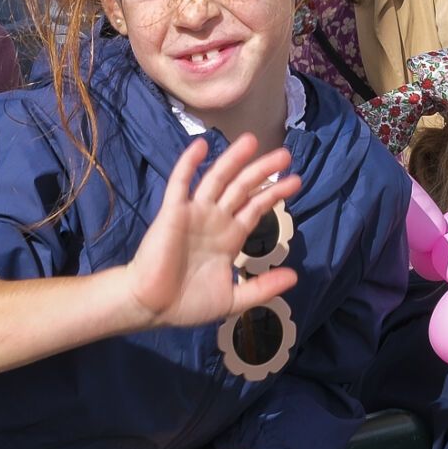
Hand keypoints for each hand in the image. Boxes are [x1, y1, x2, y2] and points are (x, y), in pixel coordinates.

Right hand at [126, 135, 302, 328]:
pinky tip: (201, 145)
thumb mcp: (233, 299)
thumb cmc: (187, 303)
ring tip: (252, 140)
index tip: (296, 181)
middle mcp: (214, 220)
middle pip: (242, 187)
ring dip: (233, 159)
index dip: (274, 193)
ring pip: (217, 179)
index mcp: (229, 237)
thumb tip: (295, 277)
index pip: (255, 208)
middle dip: (262, 171)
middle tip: (285, 154)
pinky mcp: (173, 212)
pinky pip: (180, 183)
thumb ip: (262, 288)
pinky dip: (189, 163)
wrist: (151, 308)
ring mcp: (194, 213)